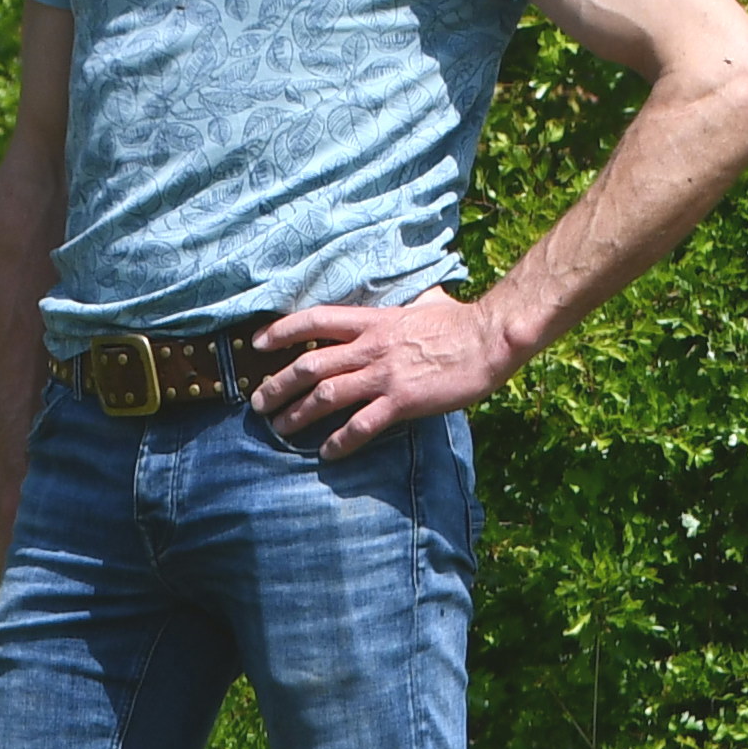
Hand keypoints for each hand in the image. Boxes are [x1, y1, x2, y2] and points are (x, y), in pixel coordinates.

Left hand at [247, 289, 521, 454]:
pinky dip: (340, 441)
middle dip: (277, 385)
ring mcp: (384, 375)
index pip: (315, 321)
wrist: (490, 338)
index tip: (257, 343)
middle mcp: (370, 348)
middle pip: (309, 365)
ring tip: (279, 429)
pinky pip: (361, 425)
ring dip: (297, 415)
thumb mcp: (426, 303)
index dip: (281, 331)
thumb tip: (421, 296)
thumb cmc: (462, 321)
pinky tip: (327, 452)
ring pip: (325, 396)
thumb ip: (411, 304)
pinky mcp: (401, 401)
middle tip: (258, 403)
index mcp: (373, 322)